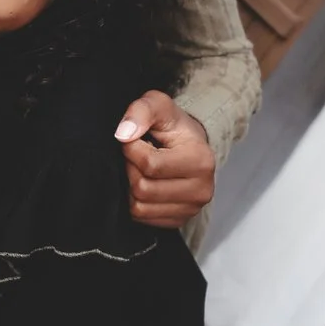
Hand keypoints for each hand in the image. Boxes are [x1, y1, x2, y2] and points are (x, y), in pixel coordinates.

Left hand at [116, 92, 214, 227]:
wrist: (190, 145)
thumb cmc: (173, 126)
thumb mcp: (158, 105)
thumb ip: (141, 111)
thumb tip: (123, 135)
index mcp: (200, 161)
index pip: (149, 164)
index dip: (132, 150)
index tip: (136, 140)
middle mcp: (201, 190)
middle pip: (143, 189)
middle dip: (131, 169)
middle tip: (138, 156)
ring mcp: (191, 209)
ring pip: (139, 207)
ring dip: (131, 186)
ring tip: (142, 170)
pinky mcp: (178, 220)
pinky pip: (142, 218)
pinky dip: (136, 201)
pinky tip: (146, 183)